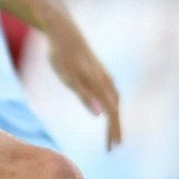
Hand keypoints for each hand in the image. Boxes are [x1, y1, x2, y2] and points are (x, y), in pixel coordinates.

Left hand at [45, 16, 122, 149]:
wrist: (62, 30)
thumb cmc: (62, 55)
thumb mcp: (68, 77)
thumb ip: (84, 96)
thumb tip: (100, 114)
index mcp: (100, 85)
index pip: (112, 114)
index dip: (113, 131)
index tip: (112, 148)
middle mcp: (105, 80)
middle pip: (115, 109)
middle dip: (116, 129)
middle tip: (114, 147)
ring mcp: (103, 74)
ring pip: (115, 100)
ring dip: (115, 117)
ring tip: (113, 132)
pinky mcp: (98, 70)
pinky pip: (111, 92)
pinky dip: (112, 104)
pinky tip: (108, 106)